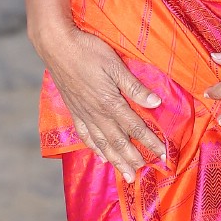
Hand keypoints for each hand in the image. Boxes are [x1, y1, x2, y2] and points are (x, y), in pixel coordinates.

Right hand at [37, 23, 165, 182]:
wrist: (56, 46)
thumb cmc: (88, 50)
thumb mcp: (115, 65)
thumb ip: (134, 86)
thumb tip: (156, 103)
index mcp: (110, 102)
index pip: (135, 127)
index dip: (150, 142)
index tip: (163, 154)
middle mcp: (97, 113)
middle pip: (118, 142)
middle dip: (132, 159)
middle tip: (142, 174)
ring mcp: (83, 113)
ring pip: (102, 143)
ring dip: (115, 161)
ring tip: (125, 175)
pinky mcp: (73, 110)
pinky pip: (85, 135)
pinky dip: (94, 148)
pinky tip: (100, 156)